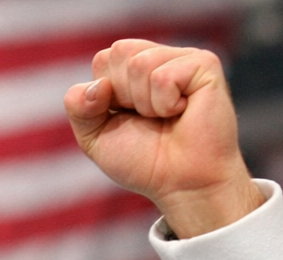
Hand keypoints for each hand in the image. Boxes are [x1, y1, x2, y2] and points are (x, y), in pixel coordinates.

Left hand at [64, 40, 263, 237]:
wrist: (181, 185)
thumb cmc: (143, 161)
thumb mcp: (94, 136)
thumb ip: (78, 107)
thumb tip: (99, 84)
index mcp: (134, 68)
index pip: (103, 59)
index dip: (105, 95)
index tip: (127, 117)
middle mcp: (160, 57)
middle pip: (119, 52)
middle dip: (124, 96)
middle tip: (148, 119)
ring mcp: (184, 58)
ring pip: (141, 63)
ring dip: (146, 104)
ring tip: (166, 117)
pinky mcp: (204, 65)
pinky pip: (164, 77)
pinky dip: (165, 104)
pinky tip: (182, 113)